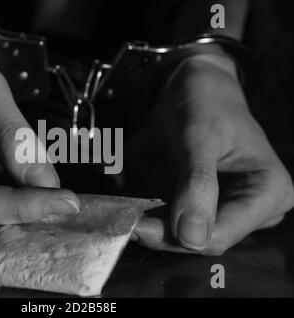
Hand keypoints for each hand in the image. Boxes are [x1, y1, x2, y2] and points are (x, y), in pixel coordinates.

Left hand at [132, 54, 293, 254]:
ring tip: (128, 216)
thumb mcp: (200, 138)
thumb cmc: (205, 100)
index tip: (138, 226)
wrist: (194, 85)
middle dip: (166, 233)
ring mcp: (234, 207)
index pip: (223, 234)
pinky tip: (140, 212)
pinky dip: (161, 220)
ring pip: (193, 235)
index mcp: (270, 189)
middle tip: (126, 220)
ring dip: (159, 228)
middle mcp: (258, 206)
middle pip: (206, 238)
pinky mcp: (212, 204)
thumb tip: (192, 238)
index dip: (180, 237)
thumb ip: (198, 185)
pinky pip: (184, 223)